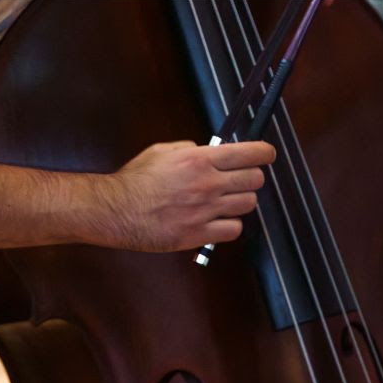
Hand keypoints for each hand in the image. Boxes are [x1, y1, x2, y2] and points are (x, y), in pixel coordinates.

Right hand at [99, 140, 275, 251]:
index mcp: (200, 159)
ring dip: (240, 202)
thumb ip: (190, 148)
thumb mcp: (161, 151)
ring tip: (225, 201)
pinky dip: (229, 226)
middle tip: (241, 179)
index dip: (264, 153)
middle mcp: (207, 184)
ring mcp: (205, 211)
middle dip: (251, 177)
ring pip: (248, 205)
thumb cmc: (135, 181)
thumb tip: (209, 151)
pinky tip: (217, 221)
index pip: (250, 153)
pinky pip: (233, 230)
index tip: (266, 155)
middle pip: (255, 180)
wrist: (116, 211)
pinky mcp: (199, 234)